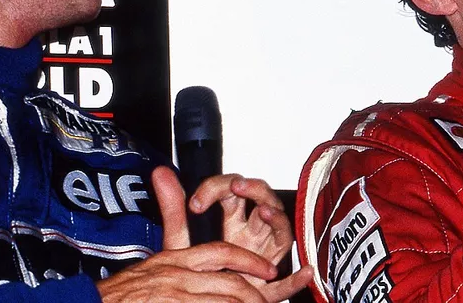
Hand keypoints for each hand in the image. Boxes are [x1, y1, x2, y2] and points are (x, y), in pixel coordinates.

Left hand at [97, 166, 309, 302]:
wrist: (202, 297)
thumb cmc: (198, 273)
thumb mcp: (181, 241)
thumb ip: (173, 210)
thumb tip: (159, 172)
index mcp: (233, 221)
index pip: (233, 191)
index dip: (217, 188)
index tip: (196, 203)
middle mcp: (253, 234)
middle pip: (263, 201)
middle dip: (254, 189)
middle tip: (237, 186)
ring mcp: (264, 256)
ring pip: (280, 231)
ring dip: (276, 218)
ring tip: (263, 210)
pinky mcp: (267, 286)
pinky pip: (286, 285)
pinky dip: (297, 280)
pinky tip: (302, 272)